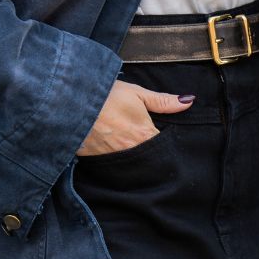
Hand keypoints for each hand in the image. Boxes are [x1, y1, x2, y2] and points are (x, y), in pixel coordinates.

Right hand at [75, 79, 194, 156]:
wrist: (69, 100)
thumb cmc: (106, 95)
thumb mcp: (136, 93)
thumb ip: (163, 101)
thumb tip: (188, 102)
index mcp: (144, 135)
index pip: (162, 148)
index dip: (163, 143)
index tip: (160, 136)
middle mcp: (130, 152)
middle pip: (147, 158)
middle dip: (147, 152)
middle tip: (139, 139)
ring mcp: (112, 159)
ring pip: (128, 163)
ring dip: (129, 155)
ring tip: (123, 141)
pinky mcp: (94, 161)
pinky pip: (109, 165)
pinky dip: (111, 158)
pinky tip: (108, 147)